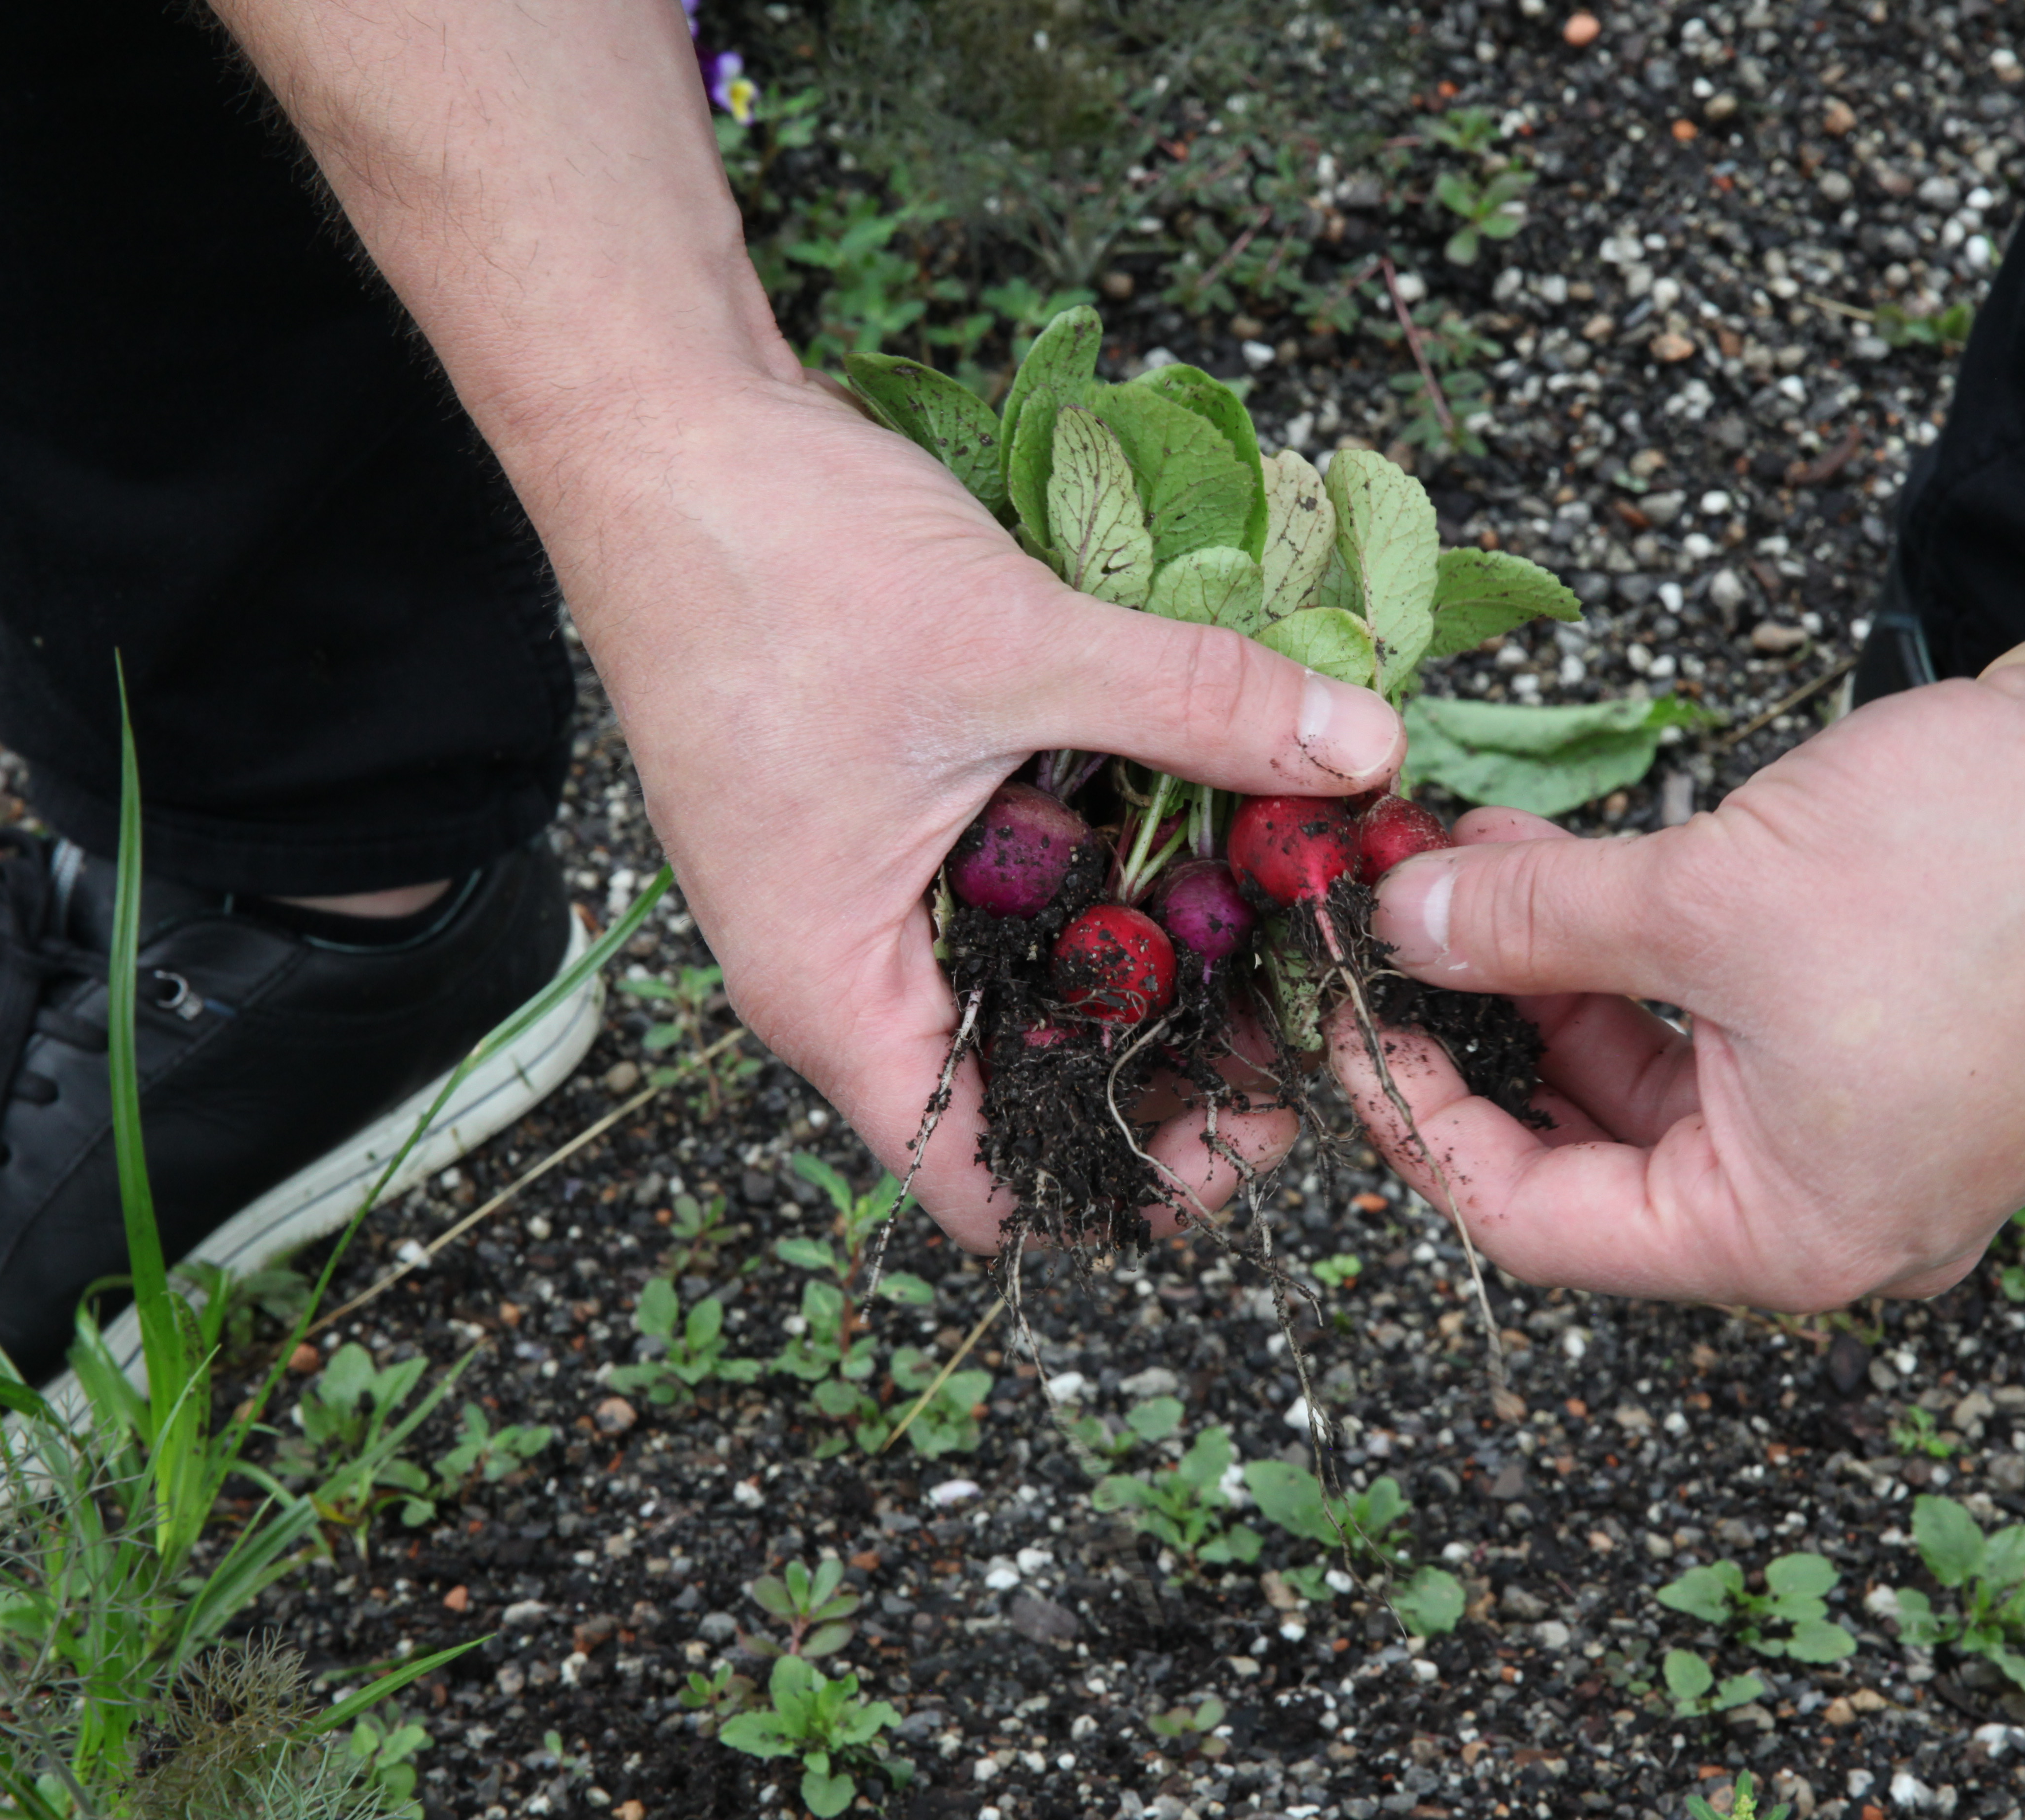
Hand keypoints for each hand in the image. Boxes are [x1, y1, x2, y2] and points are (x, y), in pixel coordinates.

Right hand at [541, 372, 1402, 1252]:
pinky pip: (1018, 882)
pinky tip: (1206, 819)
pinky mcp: (890, 815)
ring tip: (1280, 918)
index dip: (1128, 1184)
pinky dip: (1109, 866)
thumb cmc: (771, 559)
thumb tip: (1364, 751)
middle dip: (1171, 1065)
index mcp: (835, 989)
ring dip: (1151, 959)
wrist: (660, 430)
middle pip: (1027, 1087)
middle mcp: (845, 966)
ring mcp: (866, 890)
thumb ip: (1198, 706)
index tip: (1257, 1127)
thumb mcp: (1012, 644)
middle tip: (1304, 1013)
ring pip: (1031, 978)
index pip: (983, 1181)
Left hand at [1330, 628, 2024, 1309]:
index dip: (1421, 1124)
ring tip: (1470, 863)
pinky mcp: (1898, 1034)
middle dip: (1493, 1033)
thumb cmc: (1981, 867)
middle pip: (1599, 1153)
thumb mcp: (1707, 899)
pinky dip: (1644, 955)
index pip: (1542, 1224)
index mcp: (1795, 1233)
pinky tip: (1569, 863)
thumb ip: (1532, 924)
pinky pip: (1726, 1022)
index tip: (1348, 1026)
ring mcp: (1875, 1123)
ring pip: (1659, 1076)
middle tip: (1400, 929)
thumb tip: (1406, 922)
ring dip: (1561, 976)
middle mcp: (1839, 1207)